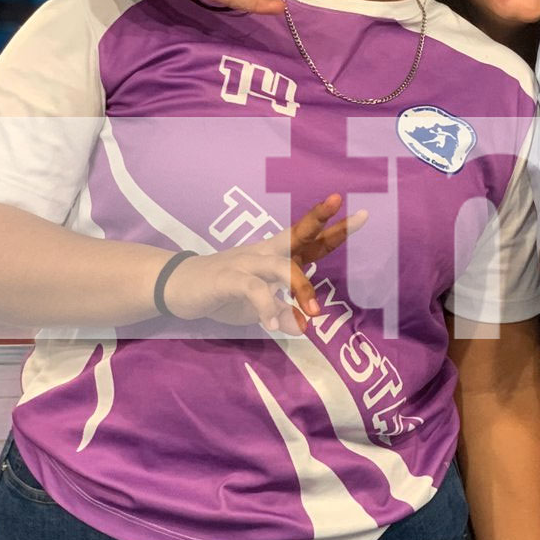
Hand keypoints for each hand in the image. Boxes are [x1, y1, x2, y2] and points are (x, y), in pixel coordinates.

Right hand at [162, 195, 365, 333]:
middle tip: (356, 217)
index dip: (334, 227)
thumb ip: (282, 312)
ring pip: (281, 265)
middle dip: (325, 224)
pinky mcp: (227, 278)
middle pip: (298, 235)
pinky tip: (272, 324)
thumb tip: (303, 326)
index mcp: (274, 255)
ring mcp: (246, 262)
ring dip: (301, 288)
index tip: (363, 213)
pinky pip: (252, 288)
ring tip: (314, 314)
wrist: (176, 286)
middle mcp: (264, 253)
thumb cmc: (222, 292)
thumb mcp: (258, 308)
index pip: (308, 238)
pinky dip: (266, 305)